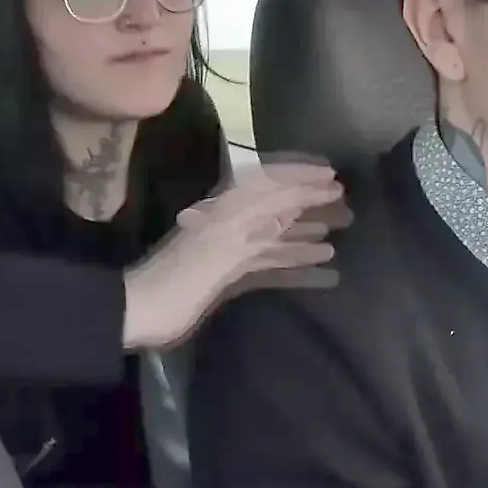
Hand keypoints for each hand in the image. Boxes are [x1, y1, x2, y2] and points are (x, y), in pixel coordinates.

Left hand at [120, 159, 348, 350]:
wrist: (143, 311)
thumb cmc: (180, 279)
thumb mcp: (220, 247)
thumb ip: (256, 224)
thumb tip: (293, 201)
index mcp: (227, 211)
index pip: (270, 184)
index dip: (300, 177)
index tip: (333, 176)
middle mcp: (232, 222)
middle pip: (276, 205)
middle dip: (309, 199)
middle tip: (344, 200)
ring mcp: (231, 248)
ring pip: (276, 231)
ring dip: (305, 227)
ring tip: (339, 227)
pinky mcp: (230, 273)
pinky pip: (270, 259)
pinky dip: (295, 257)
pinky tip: (321, 261)